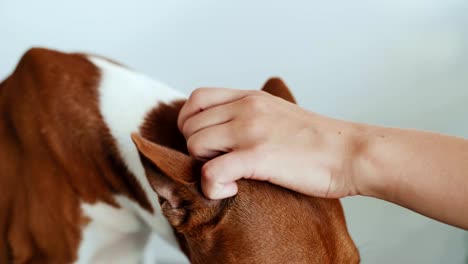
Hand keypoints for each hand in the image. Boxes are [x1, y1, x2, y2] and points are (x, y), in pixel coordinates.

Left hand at [178, 88, 360, 198]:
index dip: (190, 122)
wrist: (350, 153)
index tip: (203, 141)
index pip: (197, 98)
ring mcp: (250, 130)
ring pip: (195, 144)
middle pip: (190, 123)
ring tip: (227, 176)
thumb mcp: (278, 112)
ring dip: (202, 165)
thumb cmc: (318, 140)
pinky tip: (230, 189)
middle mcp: (246, 108)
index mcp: (250, 97)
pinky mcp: (257, 156)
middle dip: (195, 148)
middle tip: (218, 163)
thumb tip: (226, 130)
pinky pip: (211, 171)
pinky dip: (212, 185)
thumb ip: (250, 114)